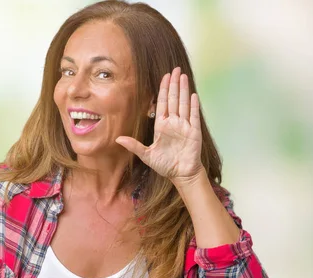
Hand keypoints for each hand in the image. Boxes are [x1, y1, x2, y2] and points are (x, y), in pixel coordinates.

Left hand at [116, 67, 203, 183]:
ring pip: (183, 103)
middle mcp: (174, 123)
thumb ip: (134, 145)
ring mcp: (185, 126)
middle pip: (173, 99)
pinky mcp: (194, 132)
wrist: (181, 174)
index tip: (165, 76)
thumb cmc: (165, 165)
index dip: (163, 89)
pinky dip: (193, 106)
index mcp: (162, 125)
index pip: (162, 103)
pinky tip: (193, 95)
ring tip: (183, 76)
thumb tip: (118, 139)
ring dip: (184, 90)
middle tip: (175, 69)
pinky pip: (193, 116)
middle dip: (174, 84)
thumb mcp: (146, 155)